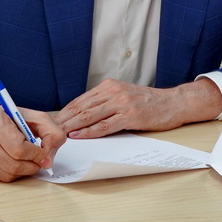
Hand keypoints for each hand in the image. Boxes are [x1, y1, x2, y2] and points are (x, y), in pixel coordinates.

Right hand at [0, 100, 63, 181]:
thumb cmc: (9, 118)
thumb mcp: (34, 117)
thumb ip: (51, 132)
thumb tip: (49, 159)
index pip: (19, 149)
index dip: (36, 155)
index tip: (45, 157)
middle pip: (13, 165)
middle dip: (32, 166)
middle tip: (39, 162)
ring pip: (7, 175)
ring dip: (23, 172)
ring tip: (29, 162)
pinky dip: (11, 173)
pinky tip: (12, 161)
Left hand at [55, 78, 221, 139]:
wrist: (173, 103)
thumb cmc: (148, 103)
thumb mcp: (124, 95)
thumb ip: (105, 102)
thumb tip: (81, 117)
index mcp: (110, 86)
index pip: (81, 100)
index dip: (65, 111)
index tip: (51, 121)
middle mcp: (115, 92)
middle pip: (82, 107)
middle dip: (63, 120)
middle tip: (48, 130)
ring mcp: (123, 103)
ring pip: (90, 116)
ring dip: (72, 126)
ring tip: (58, 134)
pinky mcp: (130, 116)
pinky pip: (105, 125)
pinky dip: (89, 132)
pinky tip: (78, 136)